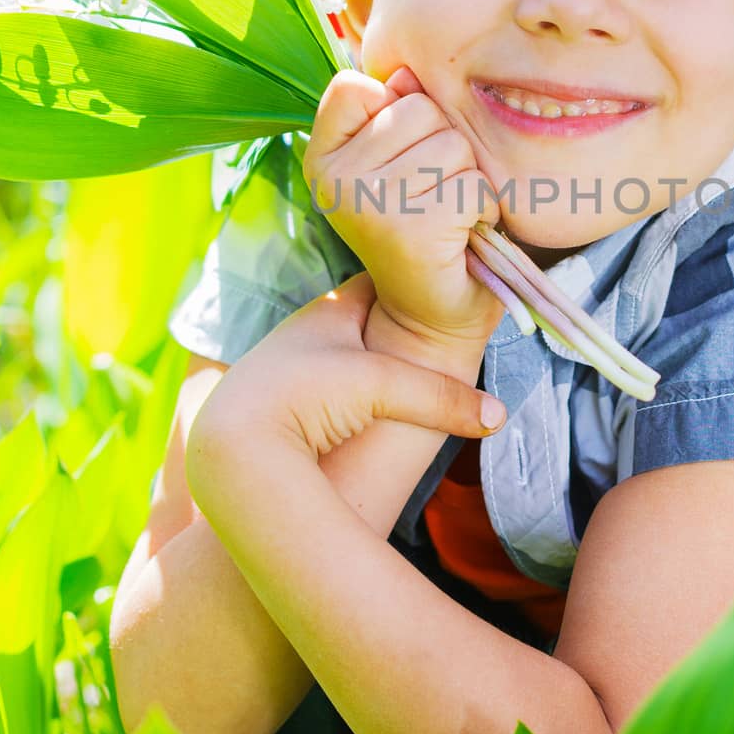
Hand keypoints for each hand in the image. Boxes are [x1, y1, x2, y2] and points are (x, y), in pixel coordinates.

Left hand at [188, 270, 506, 467]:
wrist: (234, 450)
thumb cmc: (304, 395)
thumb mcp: (380, 386)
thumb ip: (441, 396)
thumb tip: (499, 414)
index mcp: (327, 313)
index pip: (378, 284)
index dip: (410, 283)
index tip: (441, 286)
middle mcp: (305, 335)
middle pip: (363, 320)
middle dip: (394, 323)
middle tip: (435, 328)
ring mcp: (290, 371)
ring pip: (342, 357)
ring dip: (369, 362)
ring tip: (407, 372)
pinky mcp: (282, 409)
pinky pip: (325, 390)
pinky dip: (347, 393)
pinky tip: (363, 410)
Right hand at [299, 64, 508, 350]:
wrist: (429, 316)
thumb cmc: (420, 229)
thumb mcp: (396, 160)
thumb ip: (395, 110)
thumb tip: (406, 75)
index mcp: (321, 156)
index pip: (356, 85)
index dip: (394, 110)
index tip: (398, 159)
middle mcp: (335, 178)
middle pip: (418, 108)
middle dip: (442, 147)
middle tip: (429, 197)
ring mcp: (369, 201)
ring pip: (452, 144)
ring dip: (466, 179)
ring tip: (445, 216)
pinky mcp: (412, 227)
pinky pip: (474, 183)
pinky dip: (482, 208)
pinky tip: (460, 236)